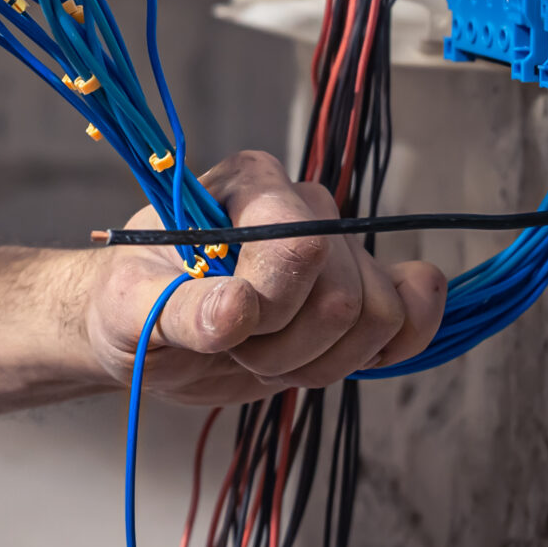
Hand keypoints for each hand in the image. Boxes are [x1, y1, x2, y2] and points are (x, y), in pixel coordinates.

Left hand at [82, 150, 445, 399]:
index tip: (227, 322)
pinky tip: (334, 357)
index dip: (272, 304)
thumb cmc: (131, 305)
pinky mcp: (361, 295)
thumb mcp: (130, 309)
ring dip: (318, 360)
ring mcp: (338, 254)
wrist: (147, 335)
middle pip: (343, 294)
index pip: (300, 245)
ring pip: (379, 317)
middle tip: (234, 344)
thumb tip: (237, 308)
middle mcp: (304, 208)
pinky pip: (417, 312)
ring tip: (263, 352)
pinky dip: (389, 348)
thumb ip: (179, 309)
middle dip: (285, 345)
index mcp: (248, 186)